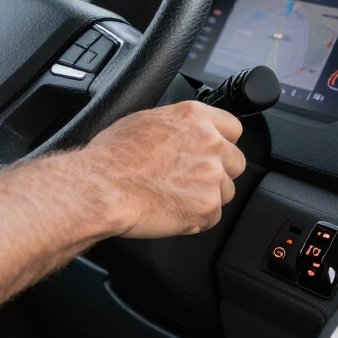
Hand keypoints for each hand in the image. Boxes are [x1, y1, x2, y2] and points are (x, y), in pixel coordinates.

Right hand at [77, 101, 245, 238]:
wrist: (102, 187)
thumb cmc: (112, 155)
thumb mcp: (145, 120)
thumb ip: (178, 126)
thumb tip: (184, 133)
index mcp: (195, 117)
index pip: (233, 128)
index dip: (222, 143)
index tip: (212, 153)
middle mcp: (210, 142)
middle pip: (236, 162)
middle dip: (218, 173)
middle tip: (190, 180)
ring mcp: (212, 175)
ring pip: (225, 192)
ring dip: (206, 198)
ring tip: (174, 197)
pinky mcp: (207, 206)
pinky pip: (212, 217)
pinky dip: (195, 220)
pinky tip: (172, 211)